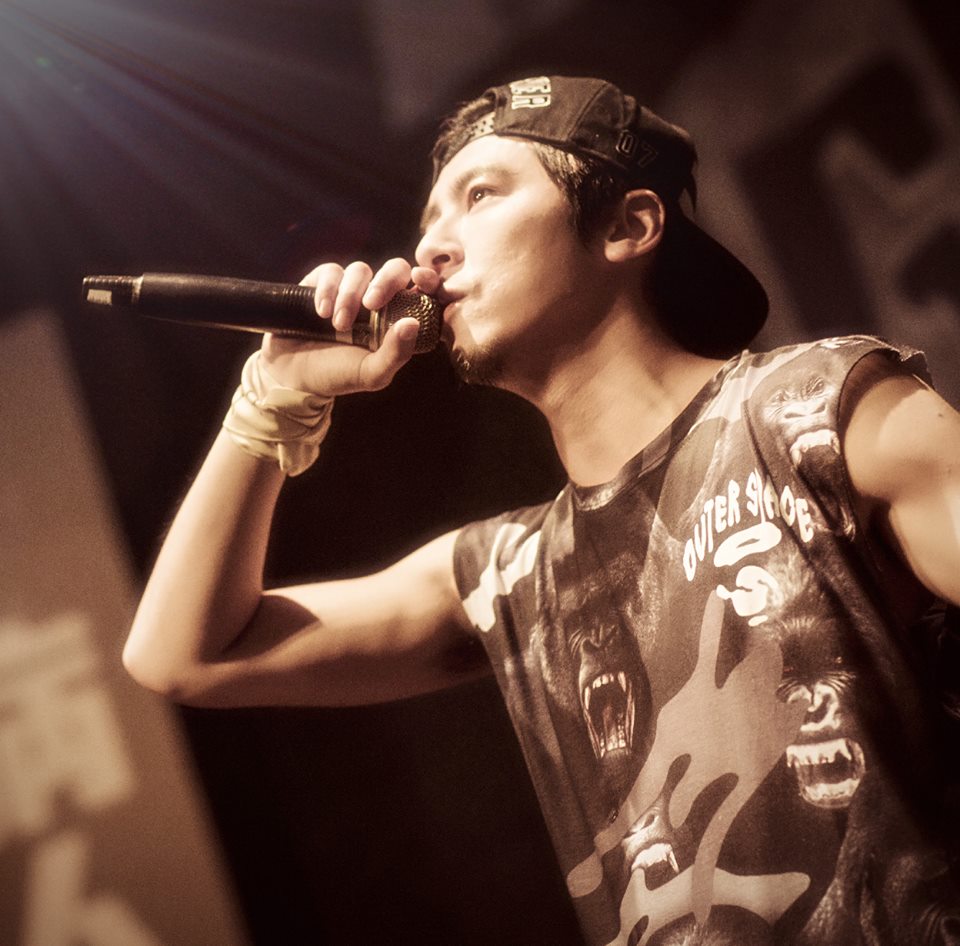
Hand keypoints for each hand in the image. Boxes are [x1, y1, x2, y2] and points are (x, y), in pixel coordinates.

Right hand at [260, 258, 441, 394]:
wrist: (292, 375)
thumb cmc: (338, 376)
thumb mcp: (371, 374)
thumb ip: (396, 353)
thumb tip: (413, 323)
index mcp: (397, 320)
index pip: (423, 290)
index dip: (429, 279)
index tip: (422, 279)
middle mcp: (377, 301)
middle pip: (395, 269)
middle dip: (386, 282)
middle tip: (371, 306)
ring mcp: (350, 290)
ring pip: (360, 270)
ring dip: (349, 296)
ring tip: (338, 325)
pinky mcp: (322, 283)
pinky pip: (331, 271)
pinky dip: (328, 290)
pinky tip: (321, 313)